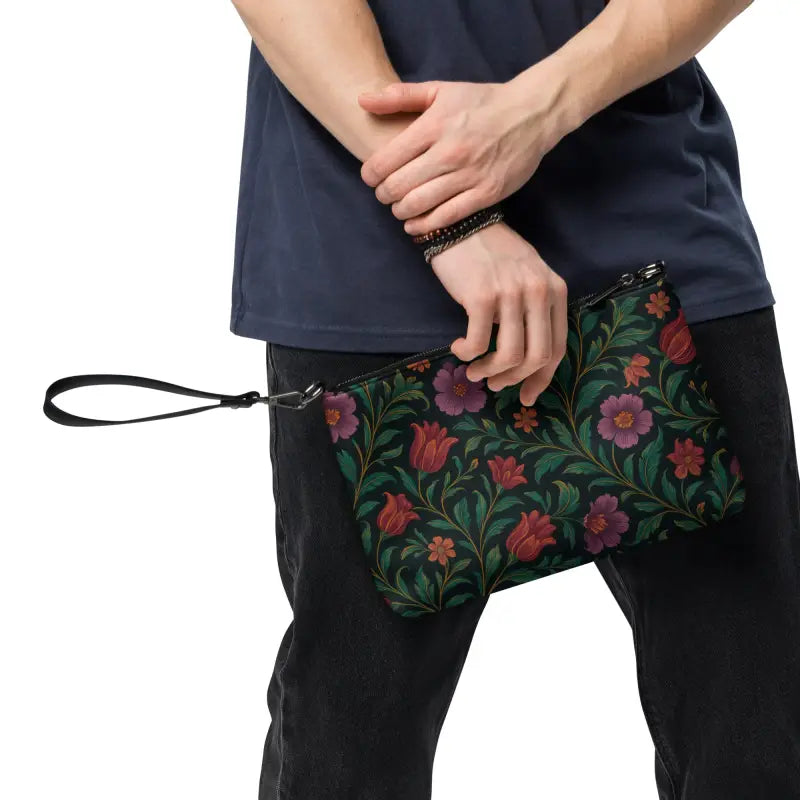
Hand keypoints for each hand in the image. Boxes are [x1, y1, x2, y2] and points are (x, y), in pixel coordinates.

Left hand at [357, 76, 564, 234]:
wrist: (531, 114)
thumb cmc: (482, 102)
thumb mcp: (441, 90)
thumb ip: (400, 96)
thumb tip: (362, 100)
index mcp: (434, 126)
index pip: (386, 160)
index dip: (370, 175)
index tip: (371, 177)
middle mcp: (450, 152)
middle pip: (399, 187)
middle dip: (384, 195)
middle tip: (384, 195)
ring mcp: (469, 175)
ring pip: (420, 205)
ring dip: (401, 212)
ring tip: (399, 209)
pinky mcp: (486, 194)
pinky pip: (447, 218)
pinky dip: (425, 226)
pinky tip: (416, 225)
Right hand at [432, 222, 567, 406]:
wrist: (461, 224)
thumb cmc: (491, 255)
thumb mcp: (526, 278)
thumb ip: (533, 311)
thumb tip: (524, 360)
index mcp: (554, 290)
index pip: (557, 347)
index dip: (542, 379)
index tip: (526, 397)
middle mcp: (538, 292)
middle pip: (536, 357)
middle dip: (514, 380)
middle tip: (494, 384)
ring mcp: (511, 294)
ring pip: (510, 355)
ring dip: (489, 371)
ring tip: (474, 372)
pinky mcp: (481, 297)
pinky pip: (478, 342)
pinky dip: (467, 353)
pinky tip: (458, 348)